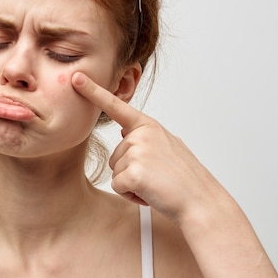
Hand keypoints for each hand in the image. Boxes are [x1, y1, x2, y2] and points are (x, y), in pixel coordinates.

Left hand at [71, 72, 219, 222]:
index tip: (75, 77)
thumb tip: (124, 131)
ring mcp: (137, 152)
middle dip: (130, 171)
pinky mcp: (132, 173)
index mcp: (148, 126)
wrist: (201, 201)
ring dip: (132, 184)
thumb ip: (145, 136)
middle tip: (157, 176)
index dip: (93, 91)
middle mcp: (141, 135)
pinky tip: (150, 193)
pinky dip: (131, 195)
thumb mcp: (169, 146)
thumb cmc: (185, 178)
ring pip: (115, 172)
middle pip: (115, 156)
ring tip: (156, 184)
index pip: (116, 106)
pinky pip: (118, 186)